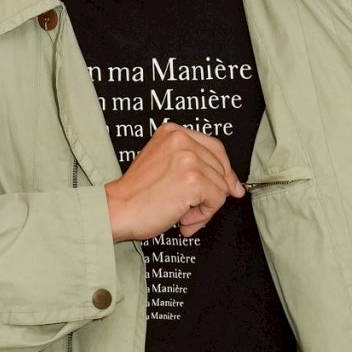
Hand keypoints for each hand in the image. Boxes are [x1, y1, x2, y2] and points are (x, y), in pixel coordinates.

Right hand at [104, 120, 244, 241]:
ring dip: (204, 207)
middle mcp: (182, 140)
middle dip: (210, 193)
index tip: (229, 186)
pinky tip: (183, 218)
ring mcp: (189, 159)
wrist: (117, 210)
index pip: (215, 147)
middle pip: (220, 168)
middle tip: (188, 208)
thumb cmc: (136, 194)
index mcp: (173, 132)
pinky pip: (216, 200)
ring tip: (181, 214)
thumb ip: (195, 168)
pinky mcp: (194, 180)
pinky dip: (203, 215)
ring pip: (220, 187)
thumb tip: (233, 185)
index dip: (224, 170)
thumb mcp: (165, 167)